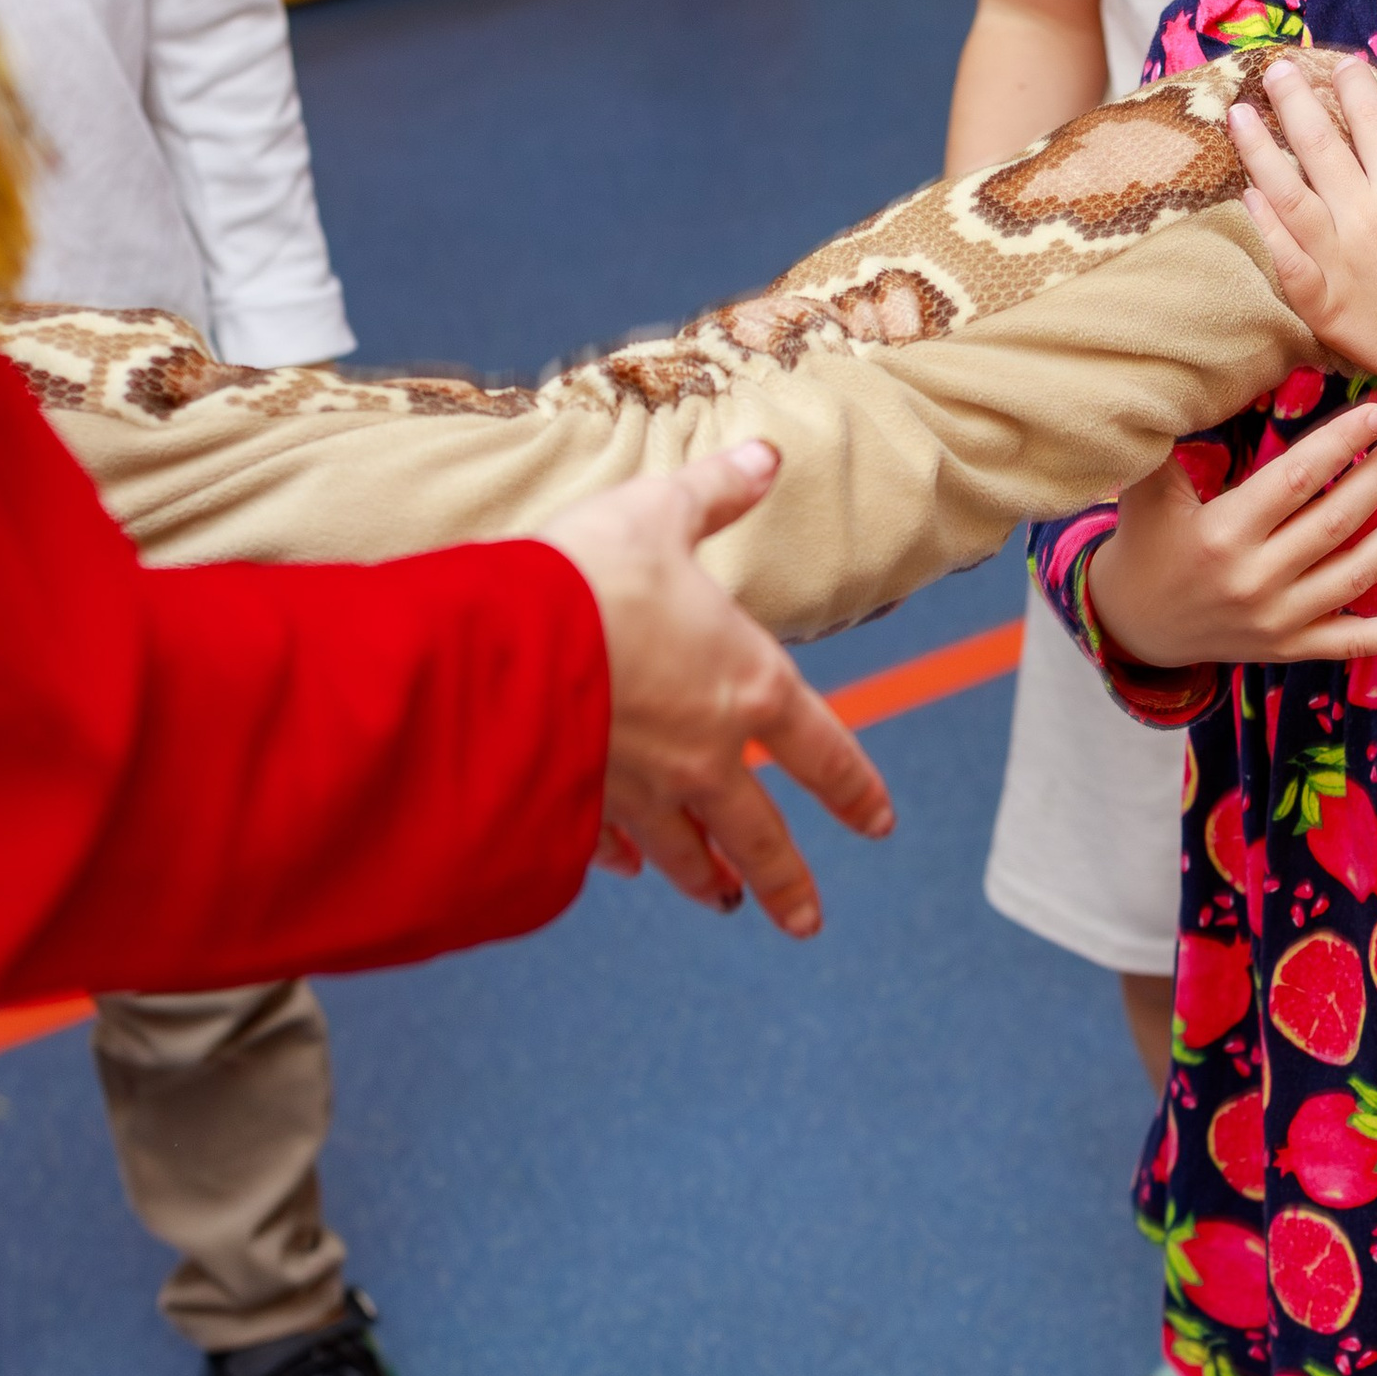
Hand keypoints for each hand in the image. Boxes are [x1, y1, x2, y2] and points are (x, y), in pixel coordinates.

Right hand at [539, 443, 893, 933]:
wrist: (499, 649)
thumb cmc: (588, 575)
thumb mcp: (660, 514)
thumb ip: (716, 493)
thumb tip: (764, 456)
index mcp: (748, 688)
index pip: (822, 752)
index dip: (854, 789)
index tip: (877, 823)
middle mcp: (704, 755)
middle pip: (760, 833)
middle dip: (786, 879)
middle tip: (806, 920)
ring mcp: (640, 791)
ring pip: (686, 852)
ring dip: (708, 879)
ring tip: (723, 902)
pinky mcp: (579, 805)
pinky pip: (609, 842)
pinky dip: (620, 856)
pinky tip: (624, 866)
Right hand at [1085, 398, 1376, 671]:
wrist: (1134, 625)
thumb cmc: (1146, 543)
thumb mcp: (1146, 491)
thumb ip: (1166, 442)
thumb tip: (1183, 379)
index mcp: (1222, 533)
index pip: (1296, 480)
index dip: (1342, 444)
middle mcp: (1254, 579)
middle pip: (1334, 523)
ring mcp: (1275, 619)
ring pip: (1353, 577)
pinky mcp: (1287, 649)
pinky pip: (1347, 644)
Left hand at [1232, 60, 1376, 437]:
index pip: (1371, 121)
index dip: (1354, 87)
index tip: (1342, 63)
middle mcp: (1365, 219)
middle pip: (1318, 146)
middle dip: (1293, 101)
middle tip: (1274, 70)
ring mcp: (1337, 262)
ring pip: (1286, 195)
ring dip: (1258, 151)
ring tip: (1237, 115)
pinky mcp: (1321, 302)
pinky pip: (1283, 257)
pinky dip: (1263, 225)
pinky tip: (1247, 195)